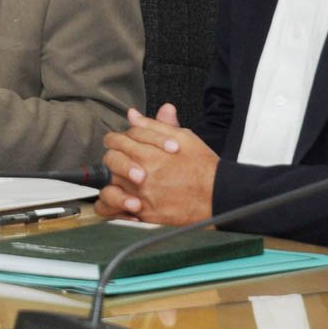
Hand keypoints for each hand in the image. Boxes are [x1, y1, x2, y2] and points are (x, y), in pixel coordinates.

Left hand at [95, 105, 217, 223]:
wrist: (218, 195)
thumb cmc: (202, 166)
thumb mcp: (182, 136)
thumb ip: (153, 125)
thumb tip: (133, 115)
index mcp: (147, 153)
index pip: (116, 140)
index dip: (119, 140)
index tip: (125, 145)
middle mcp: (140, 175)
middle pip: (110, 161)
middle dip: (115, 158)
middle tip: (126, 161)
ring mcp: (140, 195)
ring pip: (109, 184)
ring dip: (114, 179)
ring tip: (126, 179)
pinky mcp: (144, 213)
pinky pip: (114, 209)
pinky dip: (112, 204)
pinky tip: (123, 198)